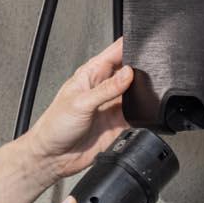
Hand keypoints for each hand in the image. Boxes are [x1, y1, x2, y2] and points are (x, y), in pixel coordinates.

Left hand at [29, 39, 134, 179]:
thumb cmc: (55, 126)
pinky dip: (143, 112)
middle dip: (142, 69)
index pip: (115, 52)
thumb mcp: (80, 103)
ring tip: (146, 92)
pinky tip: (142, 112)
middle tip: (150, 72)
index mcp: (91, 74)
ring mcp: (112, 105)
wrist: (53, 157)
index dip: (130, 45)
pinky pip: (137, 114)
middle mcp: (104, 87)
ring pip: (137, 92)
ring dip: (143, 91)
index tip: (144, 45)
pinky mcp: (119, 122)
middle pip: (131, 70)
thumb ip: (107, 88)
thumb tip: (128, 73)